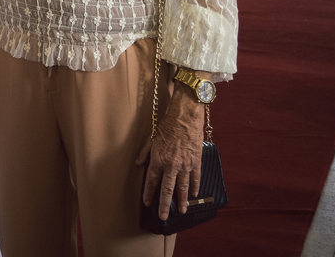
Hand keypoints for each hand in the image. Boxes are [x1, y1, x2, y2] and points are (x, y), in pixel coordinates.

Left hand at [136, 86, 205, 219]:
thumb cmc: (166, 125)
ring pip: (183, 187)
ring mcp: (185, 164)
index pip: (152, 181)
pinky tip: (194, 195)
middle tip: (163, 216)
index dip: (149, 193)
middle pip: (167, 189)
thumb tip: (138, 164)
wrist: (185, 117)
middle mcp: (171, 165)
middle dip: (164, 204)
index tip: (147, 203)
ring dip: (182, 200)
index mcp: (158, 160)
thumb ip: (144, 153)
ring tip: (181, 211)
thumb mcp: (150, 138)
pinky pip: (196, 178)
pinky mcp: (196, 161)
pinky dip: (195, 187)